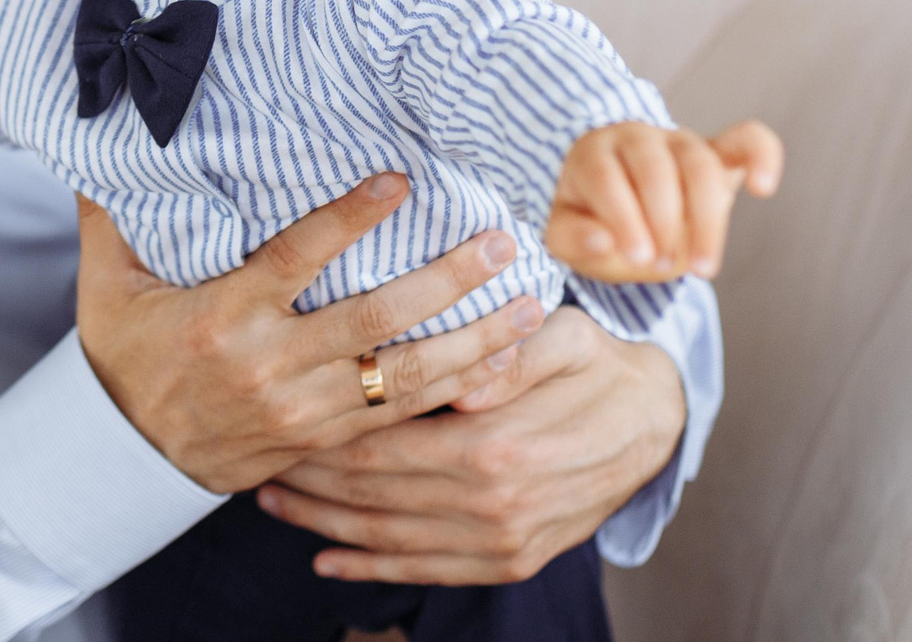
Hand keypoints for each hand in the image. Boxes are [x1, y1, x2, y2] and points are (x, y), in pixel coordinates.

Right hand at [75, 177, 544, 493]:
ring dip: (473, 342)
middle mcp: (270, 364)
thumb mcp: (108, 279)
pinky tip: (500, 366)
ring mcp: (302, 410)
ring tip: (528, 305)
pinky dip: (453, 392)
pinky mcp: (322, 441)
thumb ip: (117, 208)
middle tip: (501, 242)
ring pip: (403, 378)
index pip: (298, 257)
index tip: (399, 180)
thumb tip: (112, 135)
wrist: (124, 456)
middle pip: (375, 319)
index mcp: (223, 315)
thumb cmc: (124, 351)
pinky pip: (399, 418)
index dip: (349, 218)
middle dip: (446, 281)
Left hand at [259, 302, 684, 583]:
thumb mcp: (564, 338)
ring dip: (324, 524)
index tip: (280, 419)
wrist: (653, 423)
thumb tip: (459, 377)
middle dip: (310, 477)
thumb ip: (509, 357)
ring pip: (390, 540)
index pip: (383, 443)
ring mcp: (502, 540)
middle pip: (374, 492)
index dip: (325, 434)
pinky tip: (327, 558)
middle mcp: (493, 503)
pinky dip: (372, 571)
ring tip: (272, 501)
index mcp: (495, 444)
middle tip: (258, 457)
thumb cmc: (597, 364)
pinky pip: (428, 573)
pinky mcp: (511, 561)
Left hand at [544, 119, 783, 282]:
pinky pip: (747, 139)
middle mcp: (636, 137)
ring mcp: (680, 142)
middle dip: (663, 223)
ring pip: (701, 164)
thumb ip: (574, 240)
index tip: (636, 258)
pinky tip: (763, 186)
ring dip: (707, 219)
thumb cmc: (590, 222)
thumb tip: (602, 241)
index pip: (607, 177)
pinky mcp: (717, 154)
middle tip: (659, 268)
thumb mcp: (564, 238)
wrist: (620, 209)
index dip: (624, 217)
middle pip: (656, 168)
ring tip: (702, 268)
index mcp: (592, 152)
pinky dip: (761, 155)